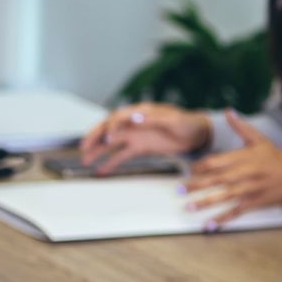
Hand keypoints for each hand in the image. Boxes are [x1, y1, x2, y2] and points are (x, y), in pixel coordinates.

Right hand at [78, 102, 210, 172]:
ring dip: (99, 150)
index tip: (107, 136)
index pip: (120, 117)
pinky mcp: (140, 147)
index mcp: (140, 111)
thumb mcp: (172, 120)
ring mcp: (136, 135)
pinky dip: (111, 162)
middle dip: (95, 137)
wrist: (198, 134)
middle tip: (84, 147)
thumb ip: (152, 119)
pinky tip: (101, 170)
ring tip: (86, 160)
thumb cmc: (187, 122)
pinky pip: (122, 155)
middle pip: (109, 128)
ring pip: (112, 143)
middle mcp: (134, 123)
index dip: (112, 126)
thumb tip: (133, 117)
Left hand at [184, 113, 281, 226]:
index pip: (218, 161)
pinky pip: (236, 212)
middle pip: (217, 180)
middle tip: (180, 189)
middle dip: (197, 185)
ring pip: (224, 197)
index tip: (190, 170)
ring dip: (205, 203)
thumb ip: (242, 127)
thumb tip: (228, 111)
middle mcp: (246, 174)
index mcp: (245, 157)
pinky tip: (209, 225)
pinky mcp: (254, 203)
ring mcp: (250, 190)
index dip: (201, 166)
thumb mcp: (261, 140)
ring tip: (188, 207)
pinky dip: (222, 219)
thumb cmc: (277, 159)